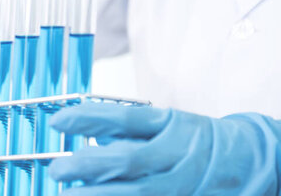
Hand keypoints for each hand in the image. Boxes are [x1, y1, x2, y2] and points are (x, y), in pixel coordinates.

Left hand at [49, 102, 280, 194]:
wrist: (251, 162)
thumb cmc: (199, 141)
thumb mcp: (169, 124)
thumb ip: (131, 130)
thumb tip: (91, 136)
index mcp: (172, 127)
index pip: (125, 119)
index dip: (89, 119)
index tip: (57, 121)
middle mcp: (178, 156)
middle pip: (128, 161)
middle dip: (88, 165)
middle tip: (56, 169)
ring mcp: (183, 186)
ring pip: (136, 194)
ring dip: (98, 195)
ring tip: (67, 195)